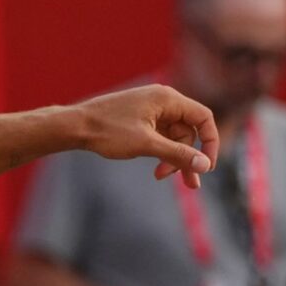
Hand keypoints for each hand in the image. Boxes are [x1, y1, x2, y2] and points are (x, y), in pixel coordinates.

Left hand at [73, 84, 218, 186]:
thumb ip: (178, 154)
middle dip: (186, 157)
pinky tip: (155, 169)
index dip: (211, 142)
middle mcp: (163, 101)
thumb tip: (205, 166)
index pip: (203, 118)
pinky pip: (160, 138)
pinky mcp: (141, 121)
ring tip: (159, 176)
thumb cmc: (108, 131)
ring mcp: (151, 111)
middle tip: (190, 186)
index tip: (207, 167)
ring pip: (174, 137)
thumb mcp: (146, 145)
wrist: (75, 126)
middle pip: (188, 132)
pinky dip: (160, 153)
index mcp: (168, 99)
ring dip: (171, 158)